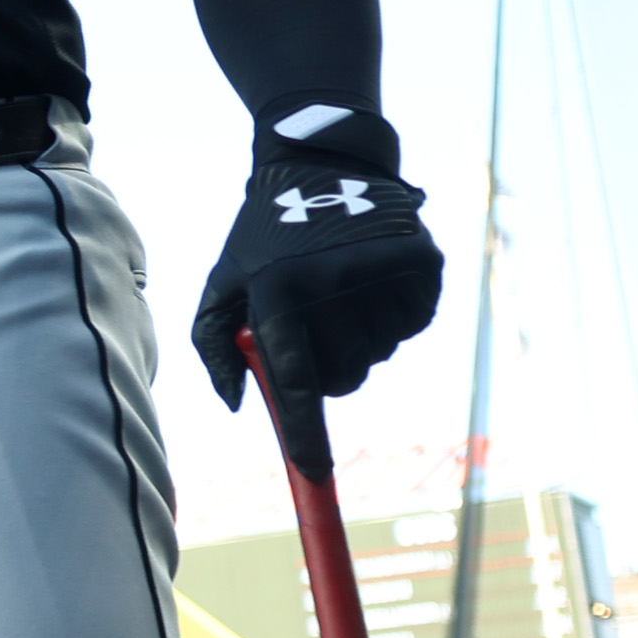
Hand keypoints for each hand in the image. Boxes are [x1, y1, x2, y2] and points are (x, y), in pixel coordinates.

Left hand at [189, 122, 443, 407]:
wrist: (321, 166)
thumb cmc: (263, 240)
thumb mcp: (224, 282)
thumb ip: (215, 345)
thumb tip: (242, 404)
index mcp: (278, 289)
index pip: (295, 378)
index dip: (305, 430)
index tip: (313, 471)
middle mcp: (331, 280)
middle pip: (343, 377)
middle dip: (328, 371)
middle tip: (314, 332)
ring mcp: (381, 268)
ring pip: (379, 354)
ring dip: (360, 339)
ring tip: (339, 291)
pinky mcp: (422, 260)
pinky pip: (412, 326)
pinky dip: (393, 317)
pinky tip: (370, 281)